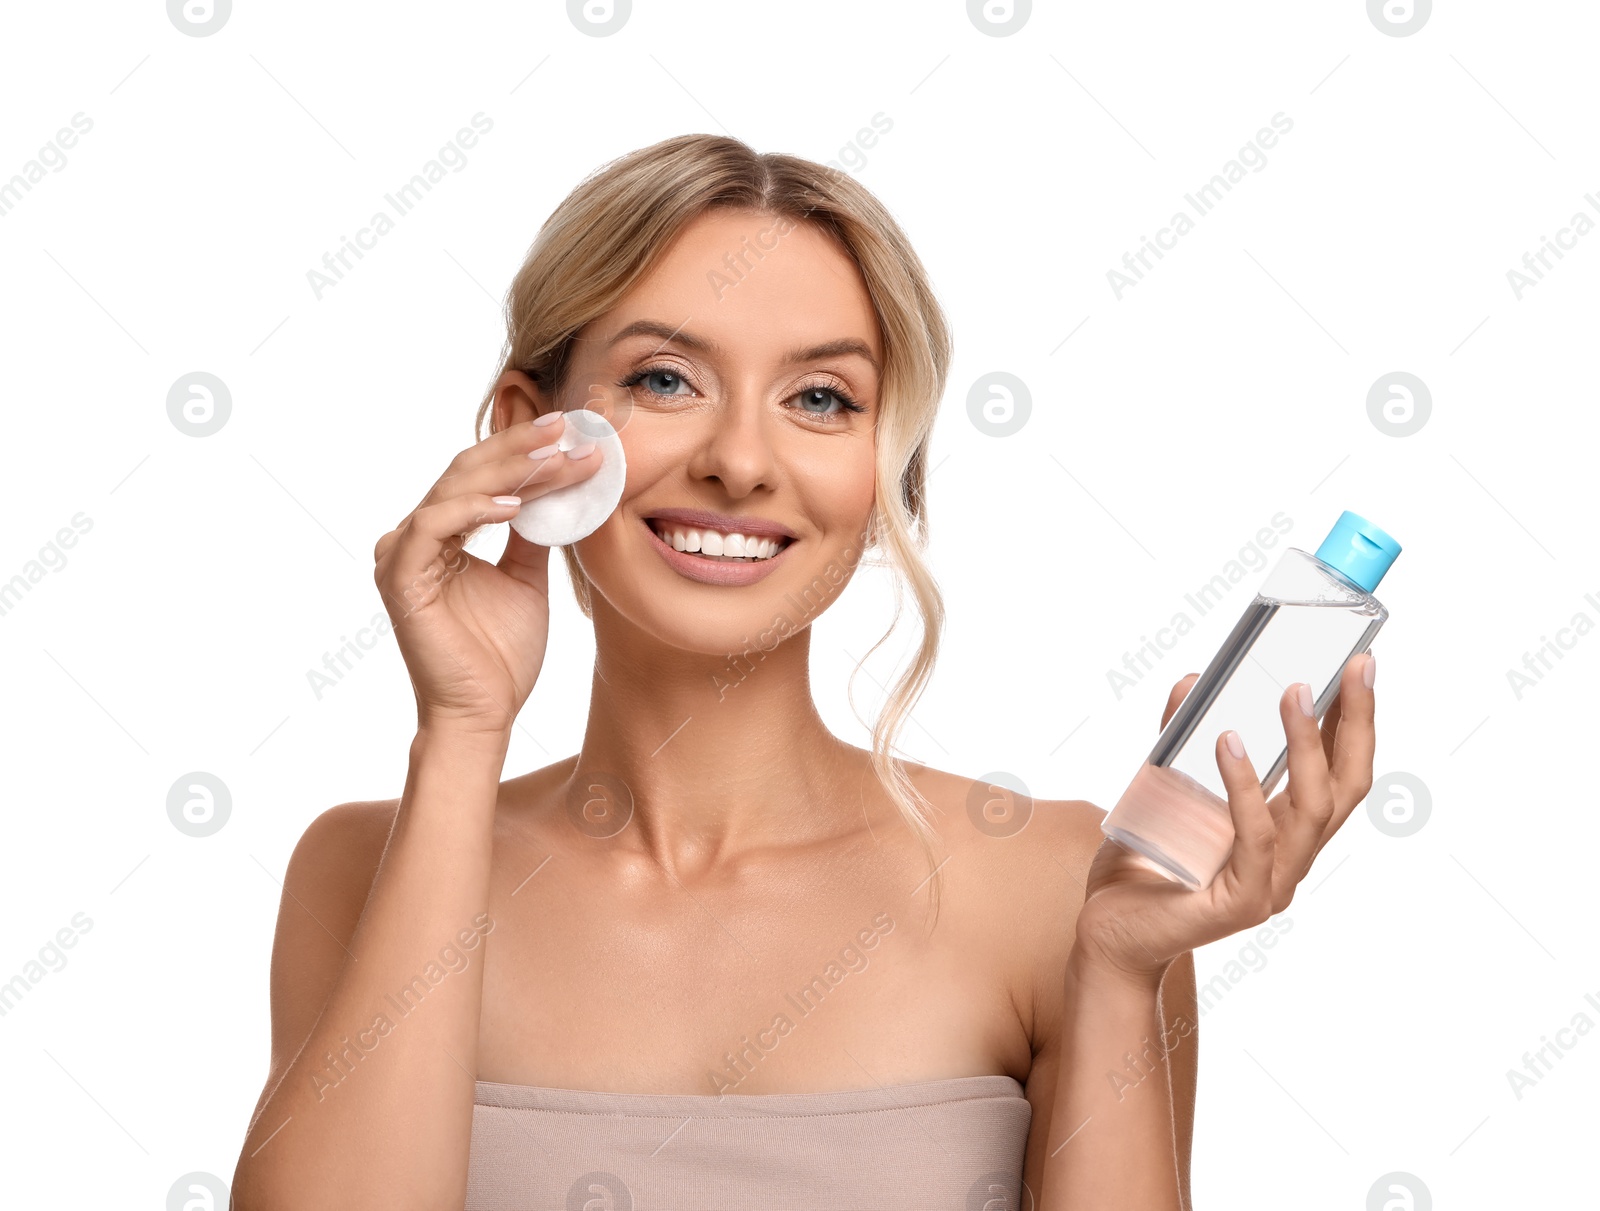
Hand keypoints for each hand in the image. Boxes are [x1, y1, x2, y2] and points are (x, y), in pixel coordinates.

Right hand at [372, 414, 601, 735]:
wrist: (485, 712)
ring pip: (454, 488)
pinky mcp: (400, 577)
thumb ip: (532, 535)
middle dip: (521, 446)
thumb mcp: (527, 579)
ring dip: (509, 470)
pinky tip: (515, 506)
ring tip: (556, 458)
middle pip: (468, 471)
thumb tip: (556, 492)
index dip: (525, 451)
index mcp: (442, 534)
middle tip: (566, 425)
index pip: (483, 477)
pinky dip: (474, 510)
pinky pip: (433, 525)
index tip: (572, 432)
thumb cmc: (501, 655)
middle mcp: (416, 536)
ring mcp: (403, 554)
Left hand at [1072, 652, 1376, 985]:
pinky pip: (1254, 838)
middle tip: (1355, 667)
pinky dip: (1245, 787)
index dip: (1354, 722)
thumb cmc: (1142, 867)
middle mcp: (1290, 859)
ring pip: (1312, 809)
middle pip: (1347, 788)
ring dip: (1307, 746)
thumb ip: (1177, 741)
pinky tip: (1228, 743)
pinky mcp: (1240, 902)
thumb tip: (1190, 681)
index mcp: (1284, 833)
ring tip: (1293, 691)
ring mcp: (1271, 884)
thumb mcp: (1161, 790)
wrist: (1108, 934)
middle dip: (1357, 724)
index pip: (1339, 774)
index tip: (1359, 665)